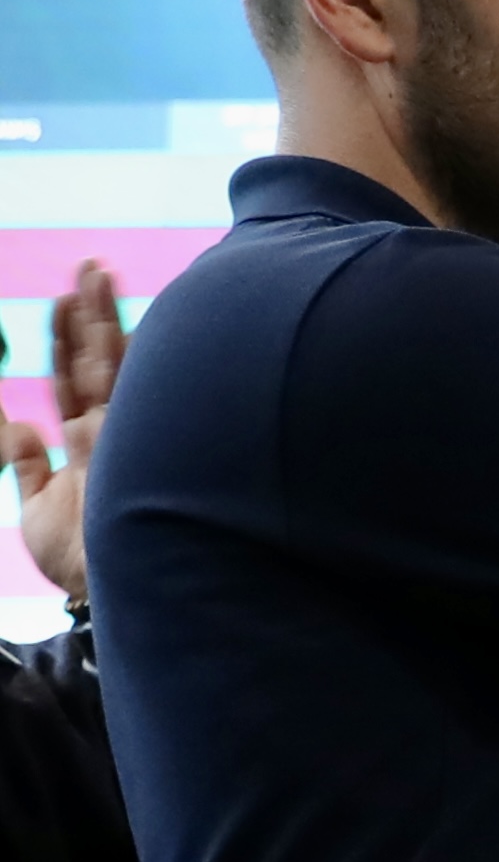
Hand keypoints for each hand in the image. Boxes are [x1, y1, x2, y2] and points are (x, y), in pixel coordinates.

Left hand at [10, 256, 123, 602]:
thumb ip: (25, 466)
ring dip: (100, 320)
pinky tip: (108, 327)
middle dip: (92, 312)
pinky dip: (111, 363)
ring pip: (110, 366)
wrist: (115, 596)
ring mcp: (121, 437)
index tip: (68, 296)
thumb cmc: (81, 561)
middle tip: (90, 265)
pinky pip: (111, 398)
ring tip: (94, 275)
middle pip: (99, 359)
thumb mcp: (35, 508)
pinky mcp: (120, 450)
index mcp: (91, 440)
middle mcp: (110, 431)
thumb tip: (15, 427)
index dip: (71, 337)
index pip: (79, 376)